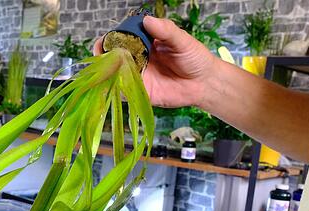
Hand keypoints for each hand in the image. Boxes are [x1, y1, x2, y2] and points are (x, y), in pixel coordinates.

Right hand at [95, 16, 218, 109]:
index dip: (112, 37)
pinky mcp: (141, 92)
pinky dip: (116, 88)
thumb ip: (165, 30)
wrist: (205, 82)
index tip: (108, 37)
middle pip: (114, 55)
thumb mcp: (182, 40)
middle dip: (104, 53)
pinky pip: (124, 91)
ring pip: (115, 73)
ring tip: (106, 67)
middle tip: (103, 52)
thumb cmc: (195, 58)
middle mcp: (138, 58)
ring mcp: (139, 76)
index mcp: (145, 43)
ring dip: (107, 70)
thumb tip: (147, 20)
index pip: (122, 37)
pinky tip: (114, 83)